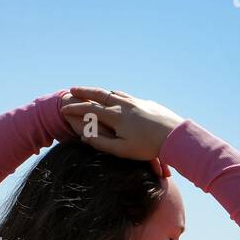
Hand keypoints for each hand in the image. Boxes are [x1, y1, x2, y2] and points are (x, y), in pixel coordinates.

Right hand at [59, 87, 184, 160]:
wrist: (175, 136)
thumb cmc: (148, 147)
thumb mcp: (122, 150)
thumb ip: (102, 143)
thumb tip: (84, 136)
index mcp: (116, 115)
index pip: (90, 109)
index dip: (75, 108)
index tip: (63, 108)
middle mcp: (124, 105)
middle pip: (100, 94)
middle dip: (85, 92)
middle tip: (73, 89)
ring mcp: (137, 102)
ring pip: (115, 93)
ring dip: (102, 91)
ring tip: (94, 92)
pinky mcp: (148, 103)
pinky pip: (128, 96)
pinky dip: (118, 95)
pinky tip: (119, 97)